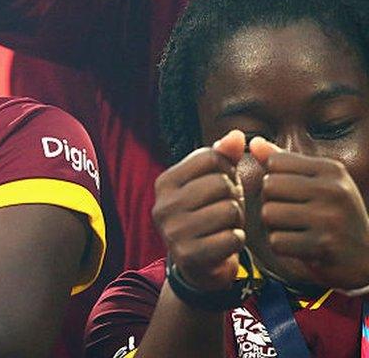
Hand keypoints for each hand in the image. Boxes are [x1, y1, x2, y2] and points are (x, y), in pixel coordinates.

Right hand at [152, 130, 246, 291]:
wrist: (197, 265)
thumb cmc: (207, 215)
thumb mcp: (210, 183)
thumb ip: (223, 156)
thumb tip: (236, 135)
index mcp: (164, 182)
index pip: (211, 158)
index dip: (227, 170)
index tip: (220, 187)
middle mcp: (163, 205)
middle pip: (222, 184)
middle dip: (234, 197)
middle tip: (225, 210)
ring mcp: (173, 232)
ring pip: (230, 210)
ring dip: (236, 220)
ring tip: (224, 226)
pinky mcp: (189, 255)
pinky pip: (232, 238)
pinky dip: (237, 241)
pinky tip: (225, 244)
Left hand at [252, 137, 368, 288]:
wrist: (366, 259)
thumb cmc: (334, 217)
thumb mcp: (317, 183)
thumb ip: (284, 162)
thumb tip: (254, 142)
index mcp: (332, 170)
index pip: (275, 161)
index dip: (274, 180)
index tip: (293, 195)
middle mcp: (333, 189)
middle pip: (269, 186)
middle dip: (272, 203)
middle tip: (294, 217)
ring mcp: (330, 218)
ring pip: (269, 213)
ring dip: (274, 227)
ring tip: (297, 231)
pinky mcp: (324, 245)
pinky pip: (276, 241)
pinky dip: (282, 247)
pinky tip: (301, 248)